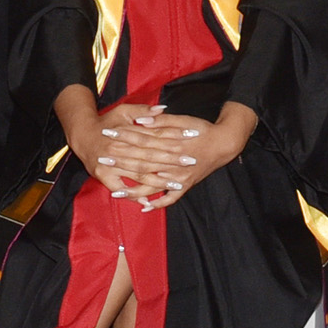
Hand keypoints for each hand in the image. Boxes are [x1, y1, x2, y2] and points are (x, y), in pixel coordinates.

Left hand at [87, 102, 248, 209]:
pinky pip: (170, 198)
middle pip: (142, 163)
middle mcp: (173, 163)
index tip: (107, 135)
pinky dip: (158, 204)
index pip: (142, 141)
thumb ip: (161, 121)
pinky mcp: (185, 185)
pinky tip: (144, 208)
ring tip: (116, 191)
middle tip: (102, 160)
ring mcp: (179, 177)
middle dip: (121, 162)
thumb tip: (140, 120)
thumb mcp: (183, 120)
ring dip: (134, 189)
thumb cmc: (203, 129)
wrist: (225, 144)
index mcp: (171, 144)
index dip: (124, 138)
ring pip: (152, 185)